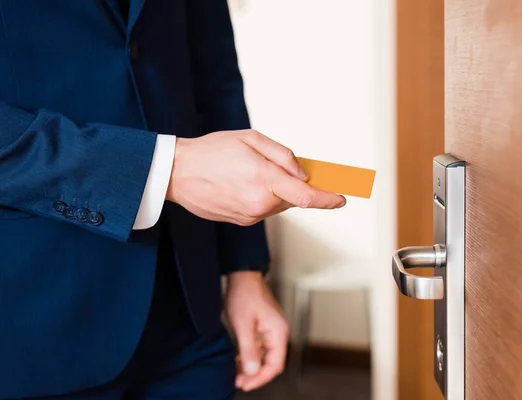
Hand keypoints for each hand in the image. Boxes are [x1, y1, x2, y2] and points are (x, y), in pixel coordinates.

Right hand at [166, 130, 345, 225]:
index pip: (307, 197)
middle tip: (285, 168)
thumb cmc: (212, 150)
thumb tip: (303, 175)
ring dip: (276, 190)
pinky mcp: (240, 221)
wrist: (177, 172)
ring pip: (278, 204)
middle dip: (296, 185)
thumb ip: (283, 157)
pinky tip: (242, 183)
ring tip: (252, 171)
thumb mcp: (252, 139)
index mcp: (264, 181)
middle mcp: (259, 204)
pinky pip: (262, 209)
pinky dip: (262, 197)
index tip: (342, 198)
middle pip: (293, 199)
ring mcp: (249, 216)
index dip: (328, 198)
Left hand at [225, 271, 288, 391]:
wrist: (242, 276)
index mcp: (278, 332)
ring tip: (235, 372)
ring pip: (265, 356)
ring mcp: (271, 330)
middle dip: (255, 374)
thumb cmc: (244, 295)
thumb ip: (248, 349)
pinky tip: (237, 360)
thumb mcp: (243, 325)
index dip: (260, 378)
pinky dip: (249, 356)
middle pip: (271, 362)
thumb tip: (252, 371)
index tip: (245, 384)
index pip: (275, 365)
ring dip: (251, 366)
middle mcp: (278, 332)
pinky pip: (260, 348)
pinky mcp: (264, 327)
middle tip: (238, 381)